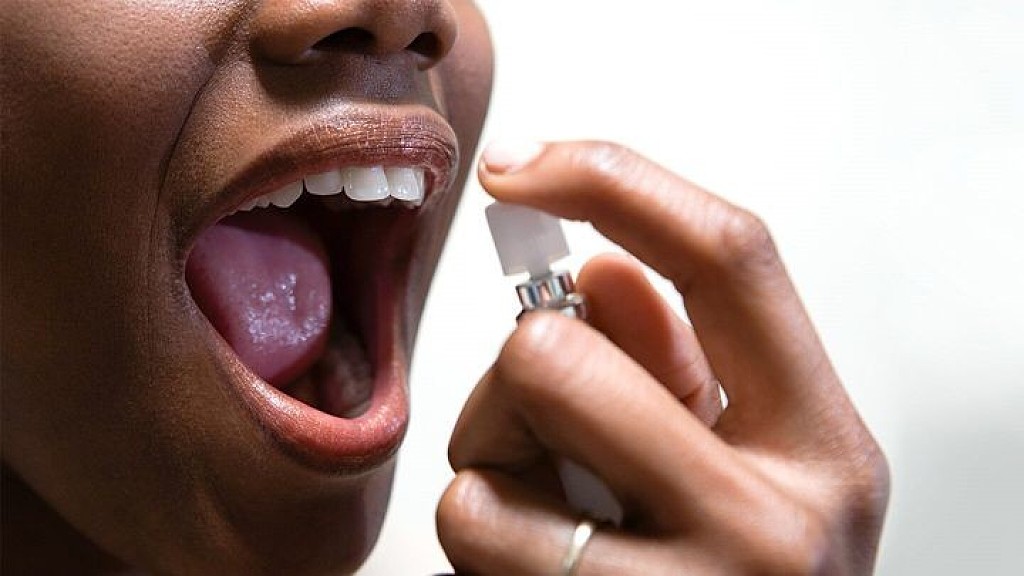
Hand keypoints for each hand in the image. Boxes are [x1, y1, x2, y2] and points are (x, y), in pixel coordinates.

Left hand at [436, 141, 888, 574]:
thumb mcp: (745, 470)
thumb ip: (683, 364)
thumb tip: (602, 265)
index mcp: (823, 448)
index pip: (729, 256)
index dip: (620, 180)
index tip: (528, 165)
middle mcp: (779, 521)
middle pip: (564, 350)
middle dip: (520, 378)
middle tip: (545, 435)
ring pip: (499, 442)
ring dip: (492, 463)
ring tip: (549, 517)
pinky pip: (473, 525)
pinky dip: (479, 533)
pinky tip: (534, 569)